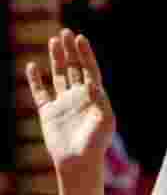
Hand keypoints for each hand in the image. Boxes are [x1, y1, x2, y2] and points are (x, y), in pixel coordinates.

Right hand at [25, 29, 114, 189]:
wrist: (78, 162)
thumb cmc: (96, 143)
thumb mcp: (105, 121)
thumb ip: (100, 101)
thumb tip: (93, 84)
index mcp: (95, 98)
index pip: (90, 70)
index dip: (85, 54)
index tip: (80, 38)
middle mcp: (79, 97)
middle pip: (74, 69)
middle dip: (70, 51)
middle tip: (65, 32)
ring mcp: (63, 103)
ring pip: (59, 75)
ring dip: (57, 59)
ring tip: (54, 41)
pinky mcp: (48, 112)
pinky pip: (40, 92)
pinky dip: (36, 79)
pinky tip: (33, 66)